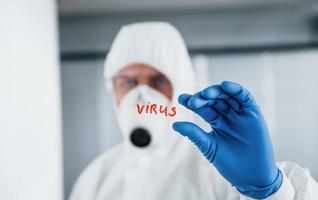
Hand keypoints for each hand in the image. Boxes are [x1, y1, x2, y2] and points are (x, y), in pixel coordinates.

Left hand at [173, 81, 282, 198]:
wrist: (251, 177)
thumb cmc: (229, 163)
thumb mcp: (208, 146)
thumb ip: (194, 134)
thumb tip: (174, 124)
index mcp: (216, 122)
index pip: (203, 107)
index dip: (192, 101)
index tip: (181, 98)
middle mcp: (228, 115)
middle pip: (214, 99)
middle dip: (203, 97)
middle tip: (193, 101)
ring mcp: (240, 114)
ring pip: (227, 96)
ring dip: (217, 91)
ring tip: (206, 94)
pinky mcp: (254, 114)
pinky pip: (245, 97)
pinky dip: (236, 90)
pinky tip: (225, 86)